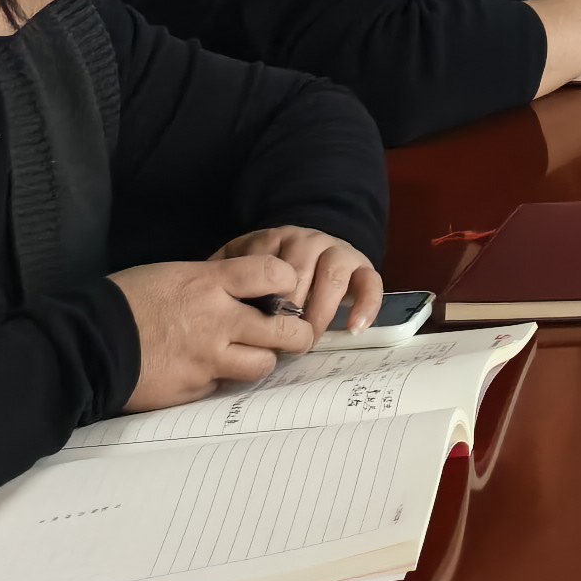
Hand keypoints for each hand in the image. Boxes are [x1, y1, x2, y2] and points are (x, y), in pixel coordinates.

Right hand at [110, 252, 314, 410]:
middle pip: (285, 329)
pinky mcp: (193, 389)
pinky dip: (225, 378)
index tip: (286, 288)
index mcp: (210, 283)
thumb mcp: (176, 274)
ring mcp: (206, 359)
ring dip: (263, 360)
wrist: (86, 342)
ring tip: (253, 354)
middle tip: (293, 333)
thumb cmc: (128, 300)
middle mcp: (216, 321)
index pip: (275, 273)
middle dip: (297, 332)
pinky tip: (212, 370)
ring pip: (262, 365)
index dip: (288, 280)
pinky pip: (225, 385)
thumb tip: (249, 291)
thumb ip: (216, 282)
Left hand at [211, 226, 382, 340]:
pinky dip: (366, 305)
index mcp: (275, 239)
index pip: (269, 265)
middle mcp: (309, 240)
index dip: (265, 299)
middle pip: (302, 271)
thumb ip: (224, 281)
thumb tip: (209, 309)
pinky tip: (354, 329)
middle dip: (292, 311)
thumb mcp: (236, 268)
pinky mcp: (362, 265)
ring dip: (322, 311)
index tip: (255, 326)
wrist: (301, 249)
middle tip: (281, 341)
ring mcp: (338, 250)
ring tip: (309, 339)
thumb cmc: (261, 273)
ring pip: (335, 275)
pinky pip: (371, 282)